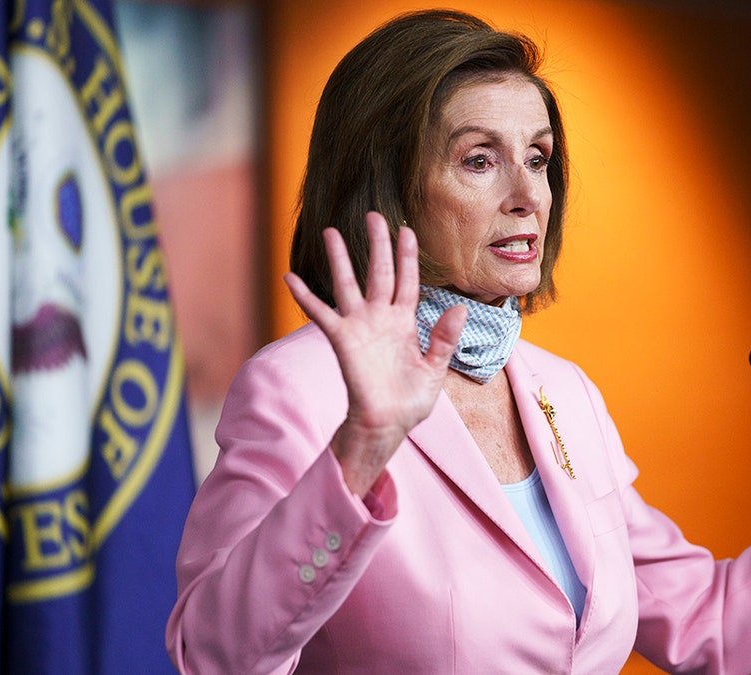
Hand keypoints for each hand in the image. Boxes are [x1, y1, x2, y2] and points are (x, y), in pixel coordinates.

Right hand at [284, 212, 465, 494]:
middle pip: (379, 272)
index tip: (407, 230)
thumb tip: (460, 307)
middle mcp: (380, 318)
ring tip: (330, 231)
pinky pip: (321, 314)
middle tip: (373, 216)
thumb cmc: (411, 401)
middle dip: (377, 244)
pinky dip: (305, 296)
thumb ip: (445, 338)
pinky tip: (290, 277)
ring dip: (340, 258)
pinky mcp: (342, 340)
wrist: (388, 425)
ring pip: (348, 284)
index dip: (408, 256)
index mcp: (405, 322)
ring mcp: (359, 326)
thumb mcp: (435, 369)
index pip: (408, 281)